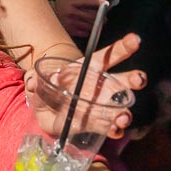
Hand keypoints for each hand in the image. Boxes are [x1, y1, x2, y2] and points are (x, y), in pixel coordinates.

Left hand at [25, 33, 144, 138]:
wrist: (45, 109)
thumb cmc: (47, 87)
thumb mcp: (38, 79)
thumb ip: (35, 78)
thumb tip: (31, 82)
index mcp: (89, 69)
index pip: (109, 56)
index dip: (124, 47)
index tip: (135, 40)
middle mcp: (101, 86)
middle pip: (123, 81)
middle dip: (134, 79)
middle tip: (139, 80)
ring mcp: (101, 106)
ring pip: (121, 107)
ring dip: (125, 112)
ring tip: (124, 116)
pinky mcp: (96, 124)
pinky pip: (109, 127)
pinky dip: (114, 129)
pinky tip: (115, 130)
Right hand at [52, 0, 102, 38]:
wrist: (46, 18)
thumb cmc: (59, 6)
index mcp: (71, 2)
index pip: (89, 1)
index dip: (99, 2)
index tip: (106, 3)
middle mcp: (72, 12)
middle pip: (92, 15)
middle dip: (101, 17)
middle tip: (105, 17)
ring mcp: (71, 23)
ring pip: (90, 25)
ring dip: (97, 25)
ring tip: (99, 23)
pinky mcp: (71, 31)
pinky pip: (85, 32)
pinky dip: (89, 31)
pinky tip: (89, 29)